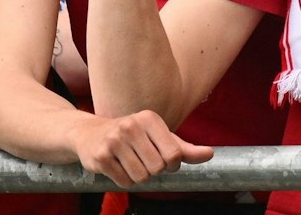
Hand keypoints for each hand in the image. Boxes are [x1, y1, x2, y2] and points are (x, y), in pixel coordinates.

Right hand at [66, 110, 211, 187]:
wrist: (90, 133)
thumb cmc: (133, 136)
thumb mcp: (159, 137)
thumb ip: (184, 148)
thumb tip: (210, 154)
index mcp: (149, 119)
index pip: (174, 154)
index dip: (172, 165)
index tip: (163, 160)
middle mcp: (131, 126)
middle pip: (158, 168)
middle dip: (153, 171)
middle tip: (142, 160)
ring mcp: (114, 141)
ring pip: (141, 177)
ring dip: (138, 177)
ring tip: (129, 163)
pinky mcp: (100, 156)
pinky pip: (124, 182)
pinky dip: (124, 180)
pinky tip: (117, 166)